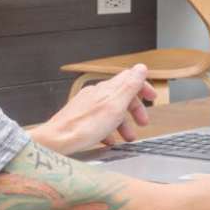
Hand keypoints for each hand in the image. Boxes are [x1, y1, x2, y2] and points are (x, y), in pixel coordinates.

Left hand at [35, 66, 158, 153]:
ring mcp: (86, 106)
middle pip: (121, 96)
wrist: (56, 141)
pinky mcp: (78, 118)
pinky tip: (108, 140)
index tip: (152, 98)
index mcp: (106, 89)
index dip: (143, 87)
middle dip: (135, 109)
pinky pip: (98, 121)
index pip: (129, 79)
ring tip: (127, 138)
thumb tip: (141, 68)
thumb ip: (129, 86)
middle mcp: (95, 94)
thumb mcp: (115, 105)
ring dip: (123, 123)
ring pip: (110, 110)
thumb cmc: (85, 126)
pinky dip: (108, 130)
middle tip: (142, 122)